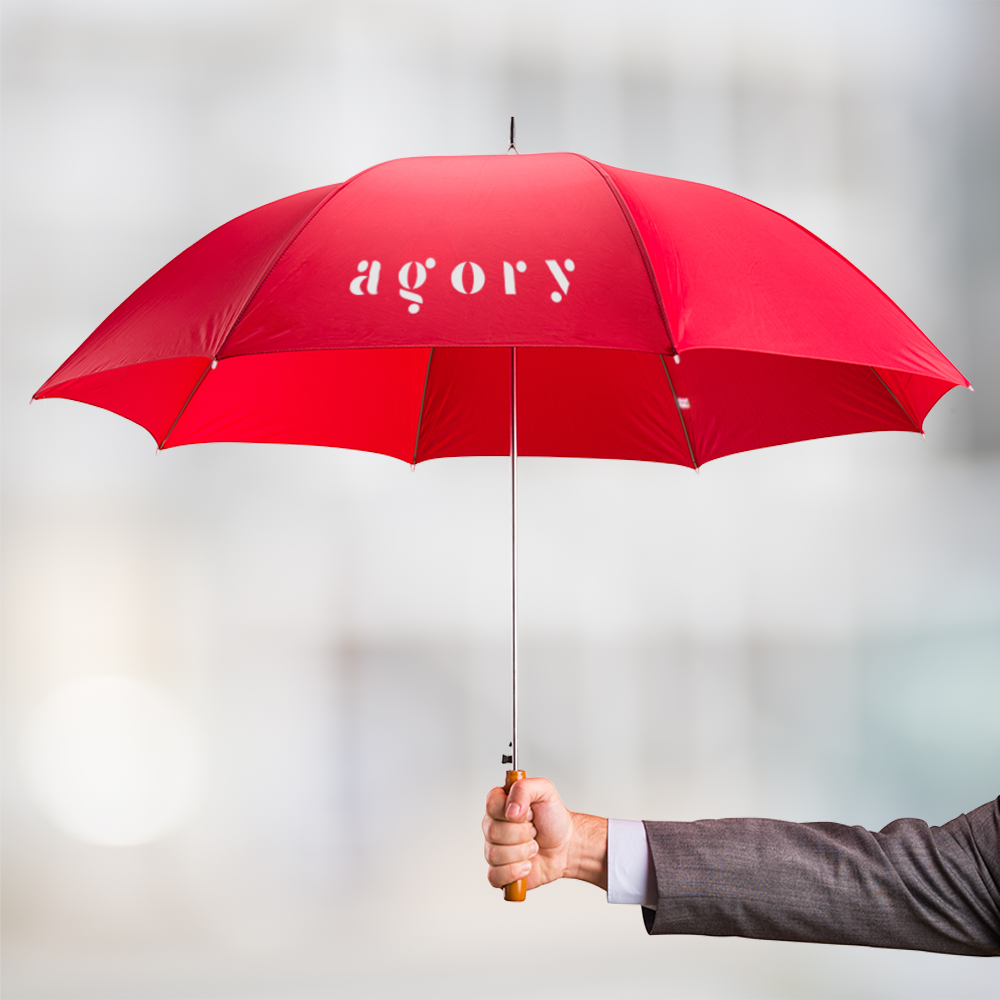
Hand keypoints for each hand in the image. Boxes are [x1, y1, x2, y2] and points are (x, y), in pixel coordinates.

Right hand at [482, 776, 607, 891]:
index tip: (530, 812)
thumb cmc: (553, 818)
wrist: (565, 846)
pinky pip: (494, 875)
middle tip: (534, 831)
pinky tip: (527, 865)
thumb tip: (511, 809)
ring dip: (522, 853)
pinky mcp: (499, 871)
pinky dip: (514, 872)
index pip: (491, 804)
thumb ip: (525, 788)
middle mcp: (493, 825)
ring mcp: (494, 849)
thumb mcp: (545, 791)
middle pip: (492, 831)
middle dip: (522, 834)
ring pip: (494, 854)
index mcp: (500, 803)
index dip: (515, 812)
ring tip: (533, 848)